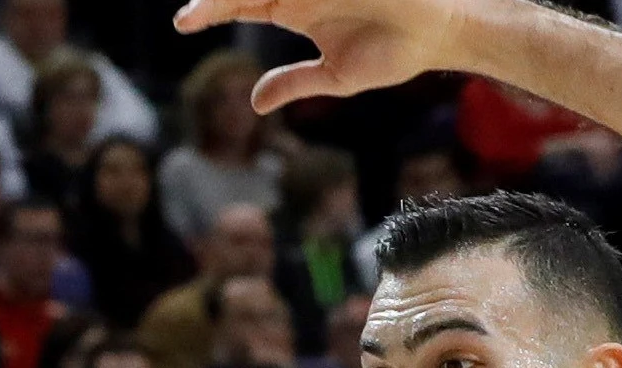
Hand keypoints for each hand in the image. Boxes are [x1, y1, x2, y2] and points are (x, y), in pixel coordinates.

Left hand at [173, 0, 471, 110]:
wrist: (438, 35)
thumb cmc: (391, 54)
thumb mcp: (336, 76)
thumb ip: (295, 83)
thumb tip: (254, 103)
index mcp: (293, 8)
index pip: (241, 1)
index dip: (210, 8)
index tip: (182, 21)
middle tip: (193, 11)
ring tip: (218, 2)